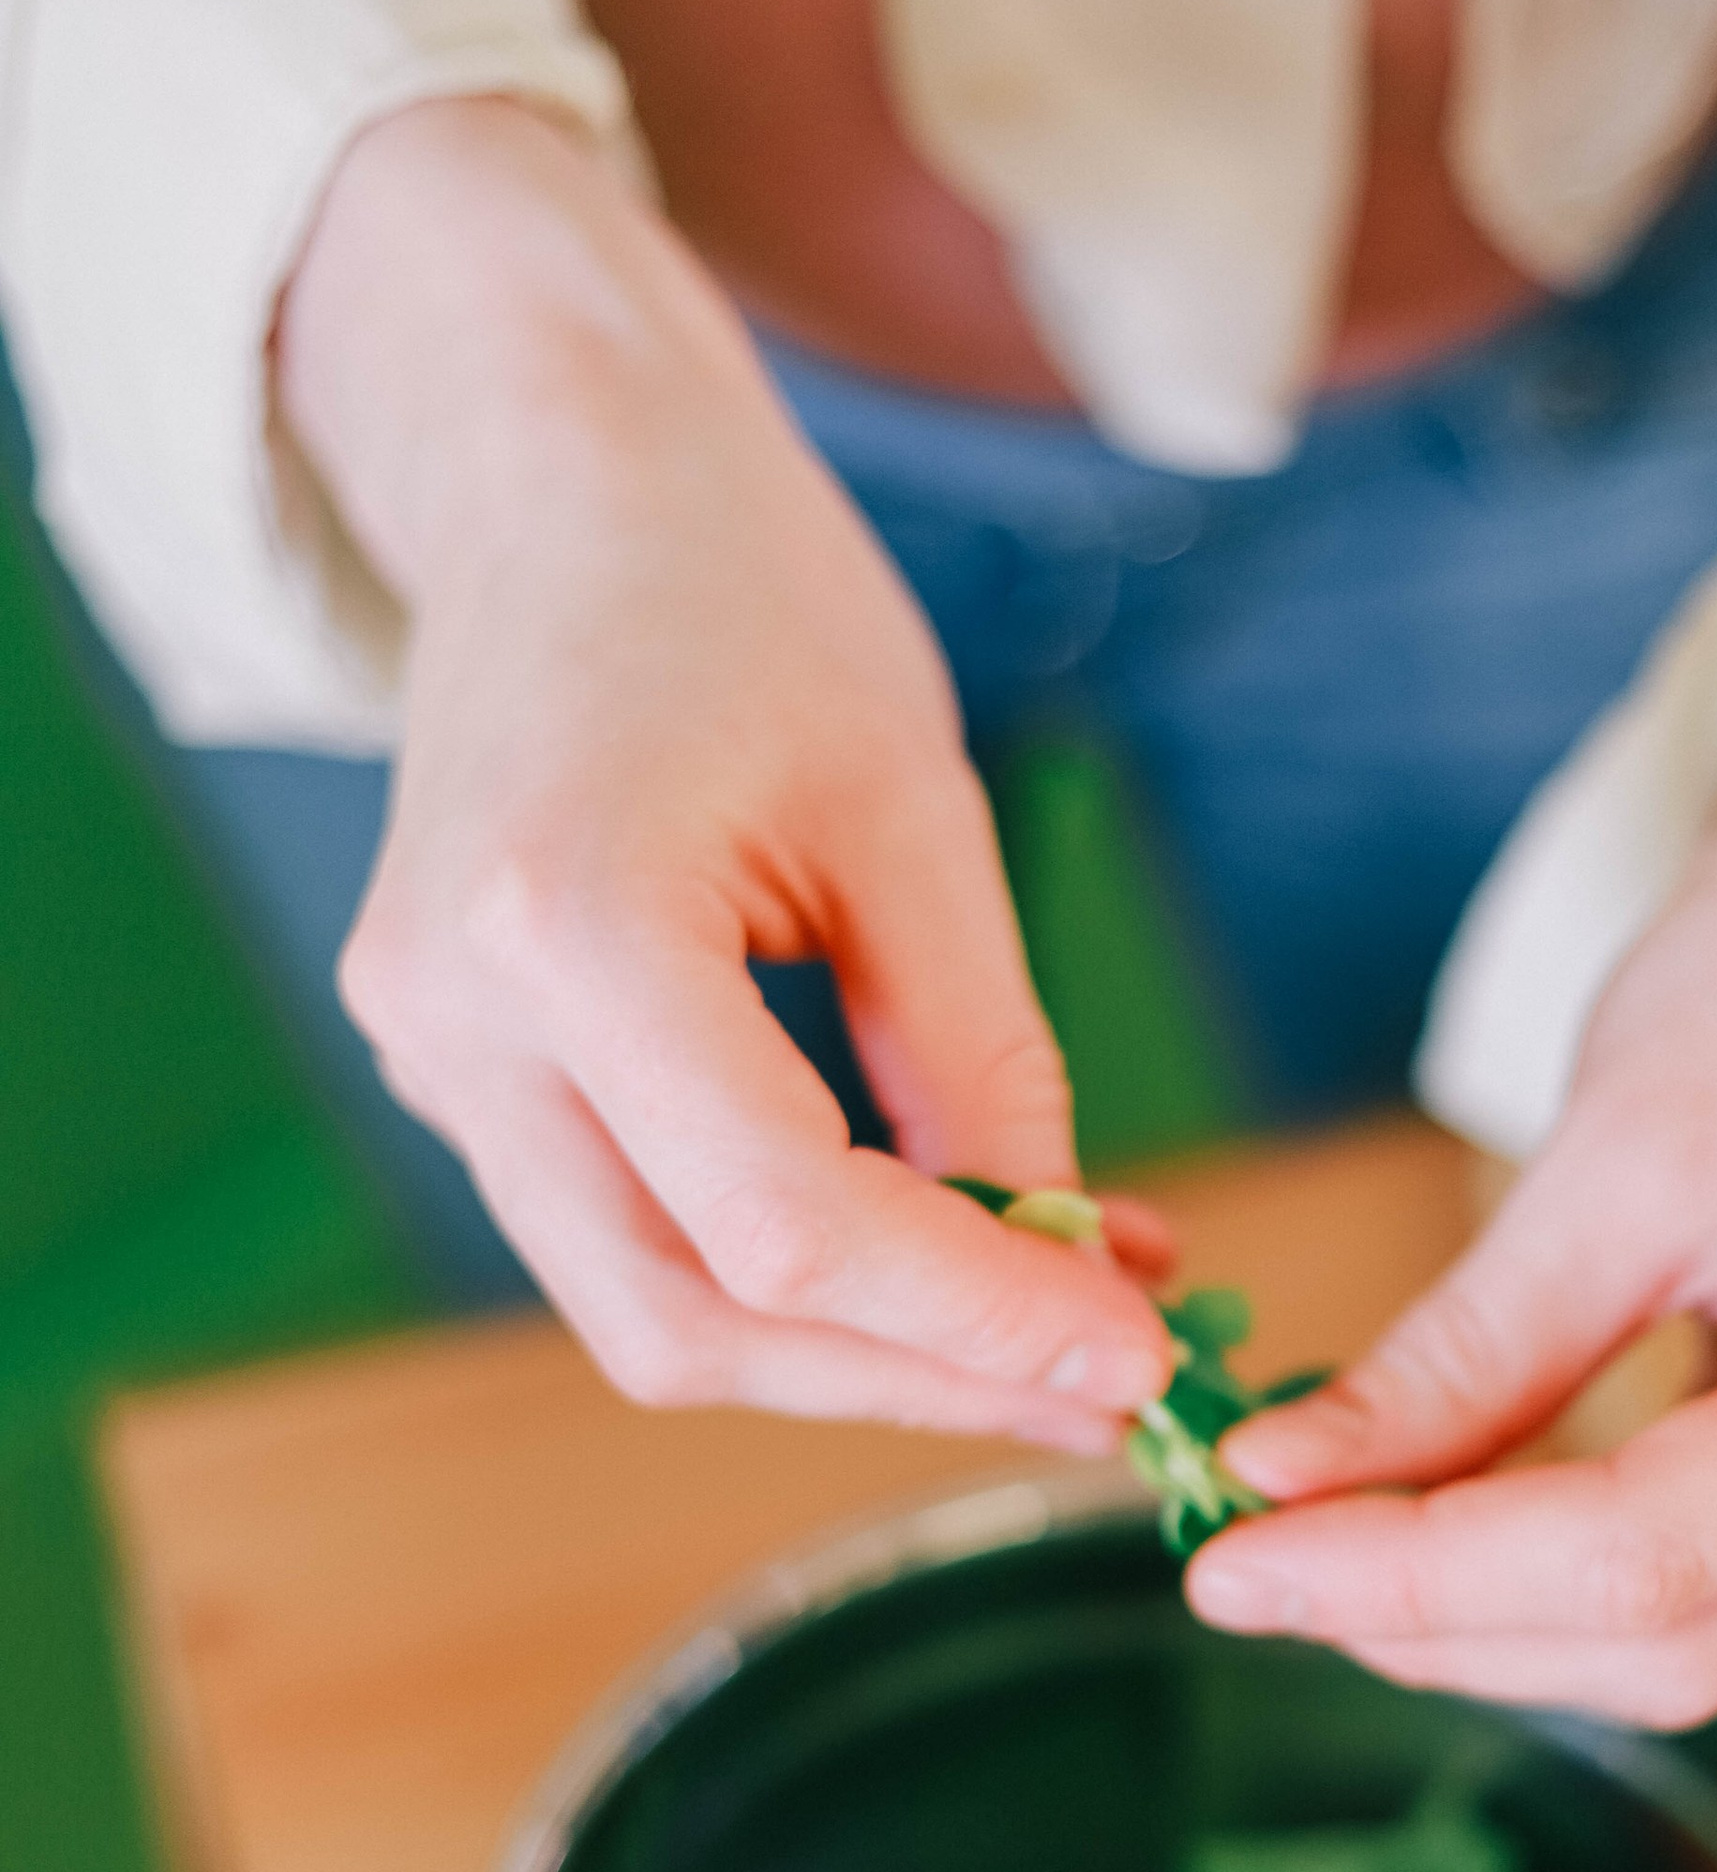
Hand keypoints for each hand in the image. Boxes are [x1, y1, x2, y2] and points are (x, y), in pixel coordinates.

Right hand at [278, 98, 1171, 1438]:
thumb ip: (987, 1059)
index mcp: (567, 927)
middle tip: (1100, 1385)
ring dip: (855, 1350)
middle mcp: (460, 1020)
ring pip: (648, 1312)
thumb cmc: (747, 596)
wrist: (563, 487)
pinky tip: (932, 1251)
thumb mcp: (918, 811)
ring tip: (1042, 1328)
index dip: (971, 1316)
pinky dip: (788, 1276)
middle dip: (912, 1374)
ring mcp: (430, 1056)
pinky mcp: (453, 1070)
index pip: (783, 1224)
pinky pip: (627, 1236)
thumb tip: (1072, 1263)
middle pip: (691, 1319)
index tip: (1131, 1354)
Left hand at [1196, 599, 1716, 1721]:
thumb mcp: (1617, 1151)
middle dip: (1441, 1618)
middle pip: (1669, 1638)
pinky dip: (1560, 1564)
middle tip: (1244, 1564)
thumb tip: (1280, 1483)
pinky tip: (1431, 1516)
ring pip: (1690, 1637)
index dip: (1416, 1578)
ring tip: (1317, 1541)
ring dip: (1491, 1614)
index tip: (1232, 1567)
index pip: (1639, 1559)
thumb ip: (1460, 1356)